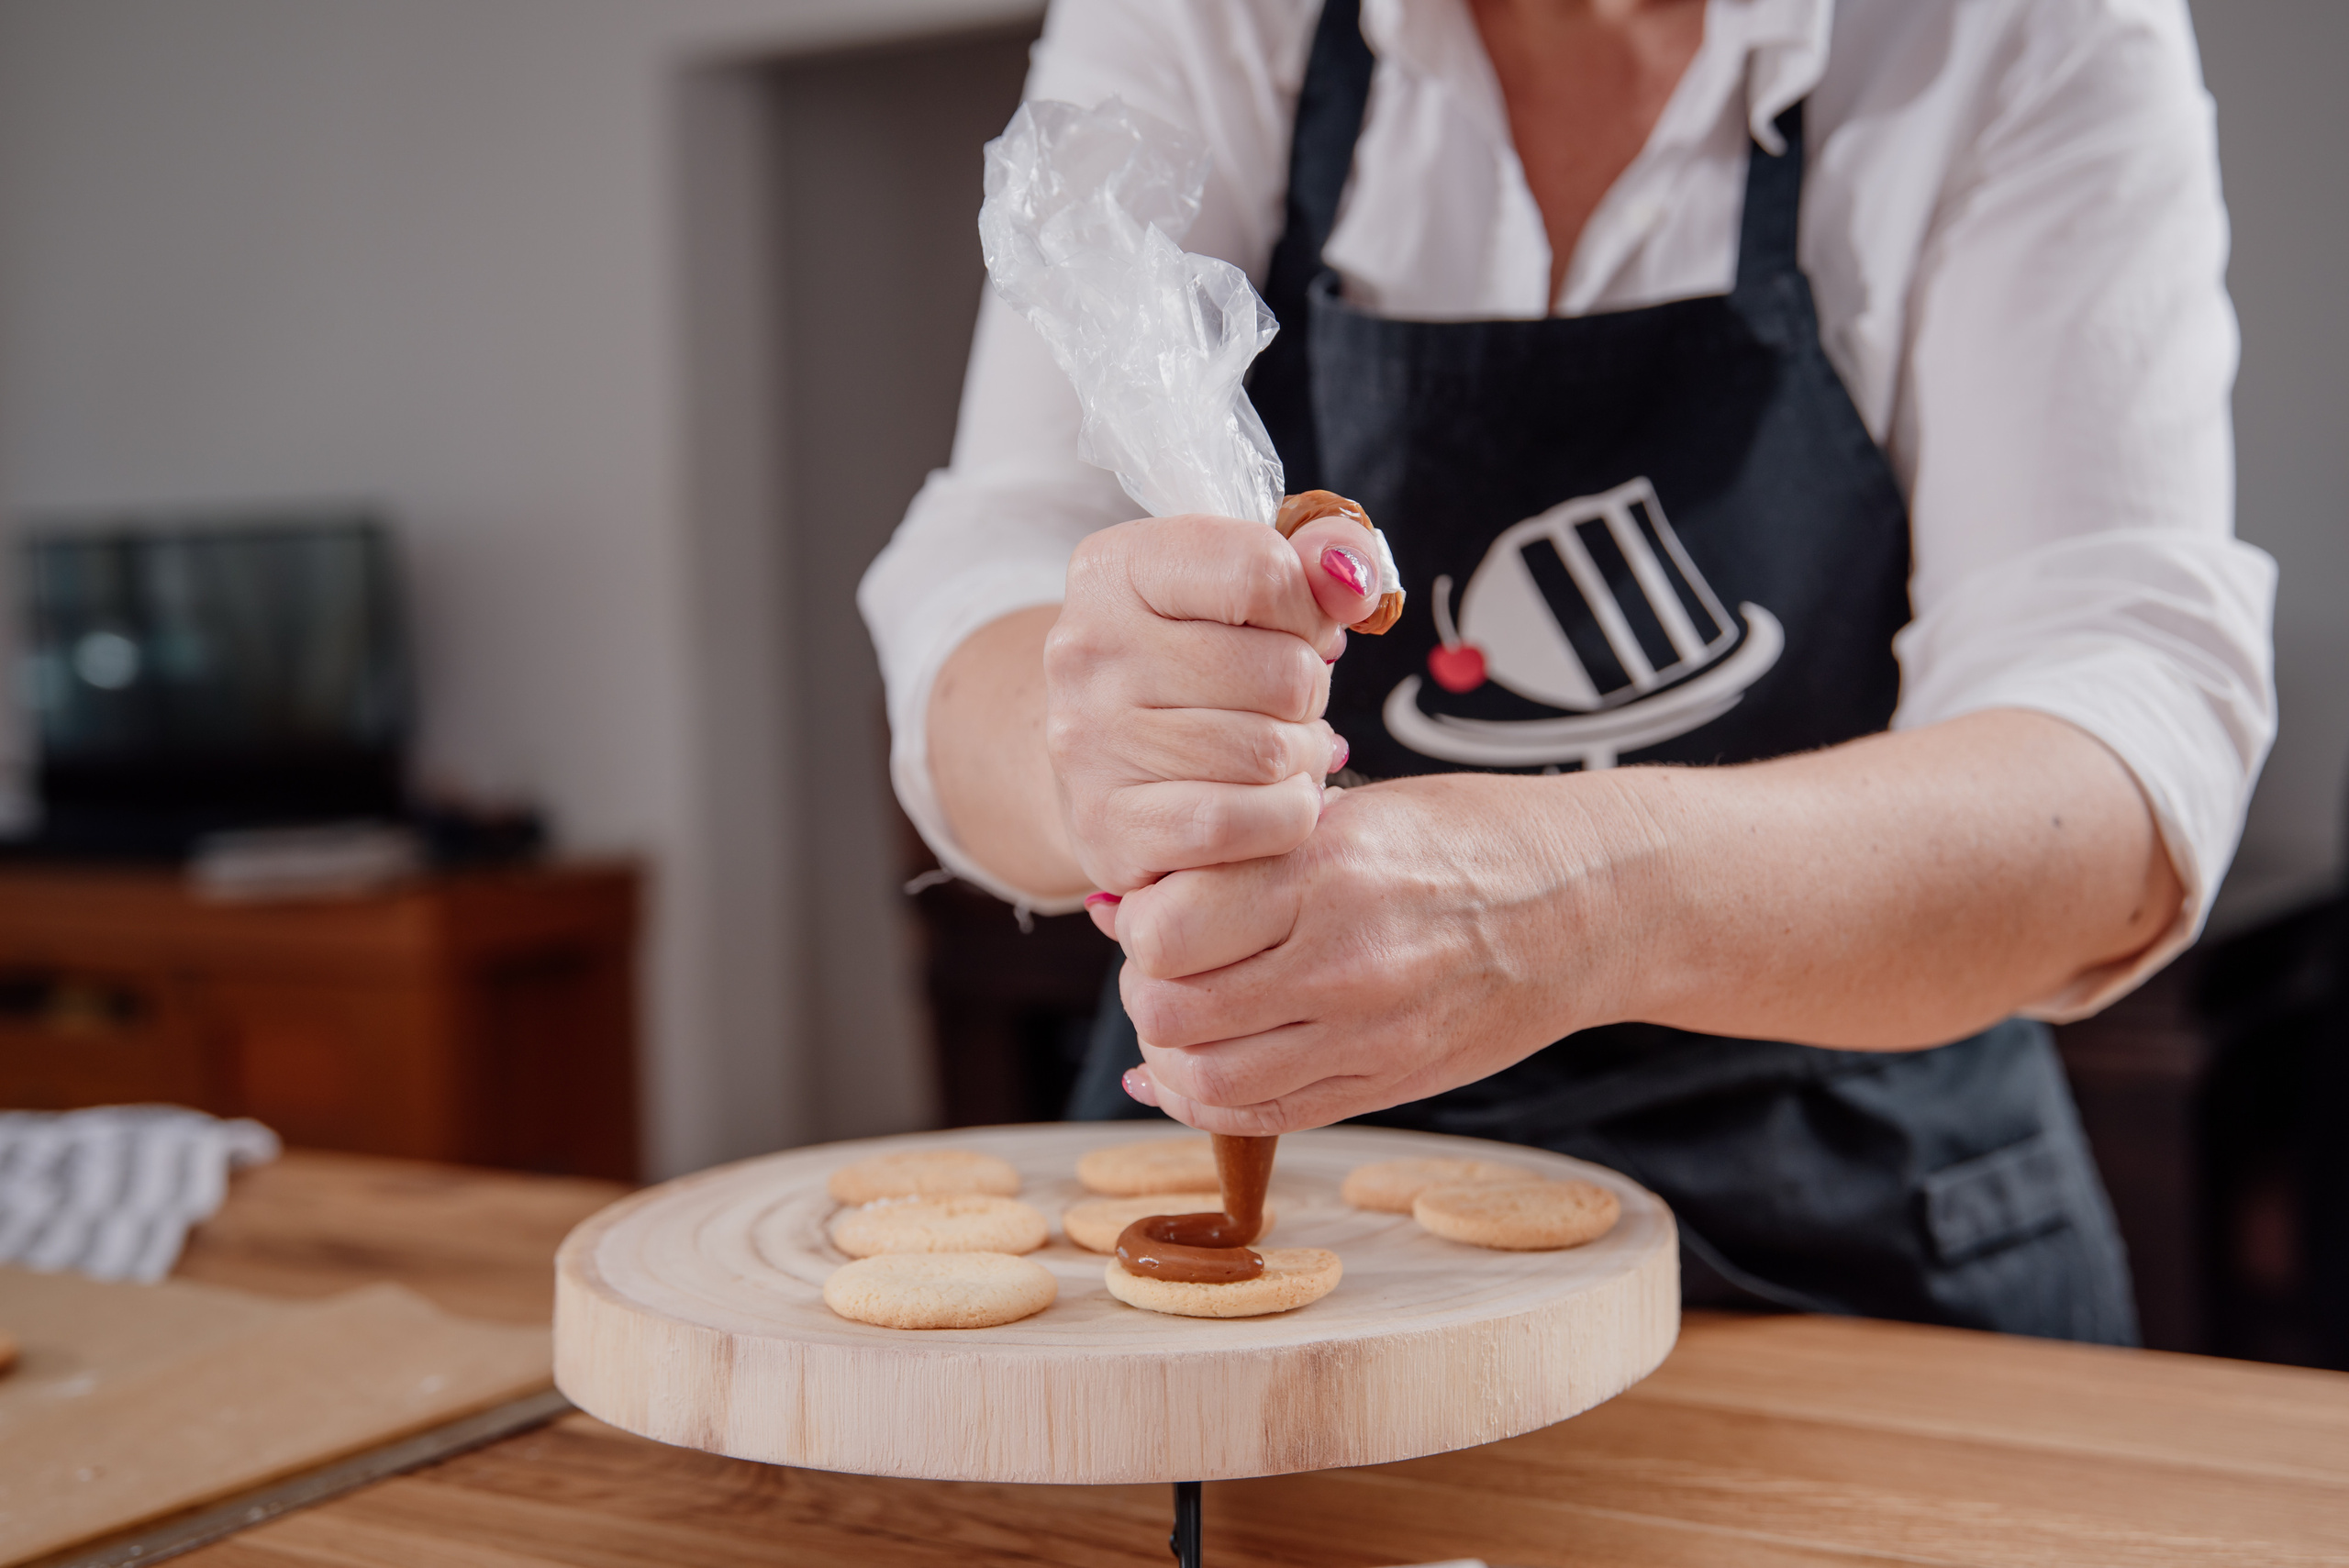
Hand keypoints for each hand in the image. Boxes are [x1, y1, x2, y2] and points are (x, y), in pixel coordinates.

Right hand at [1046, 512, 1386, 893]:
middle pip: (1284, 673)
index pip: (1262, 571)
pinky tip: (1271, 801)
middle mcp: (1087, 649)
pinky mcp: (1108, 827)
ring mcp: (1089, 743)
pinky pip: (1241, 823)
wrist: (1097, 761)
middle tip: (1287, 704)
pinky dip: (1285, 818)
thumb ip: (1311, 557)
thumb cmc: (1185, 665)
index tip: (1298, 630)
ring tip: (1280, 752)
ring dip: (1304, 759)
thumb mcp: (1236, 587)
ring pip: (1271, 753)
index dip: (1310, 610)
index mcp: (1117, 568)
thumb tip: (1354, 581)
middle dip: (1311, 695)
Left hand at [1100, 773, 1651, 1132]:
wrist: (1589, 904)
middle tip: (1163, 964)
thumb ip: (1242, 860)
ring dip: (1172, 1052)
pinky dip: (1209, 1101)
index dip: (1141, 920)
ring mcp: (1367, 1034)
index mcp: (1326, 871)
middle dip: (1144, 988)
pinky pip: (1263, 1118)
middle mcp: (1342, 959)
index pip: (1168, 927)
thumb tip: (1120, 902)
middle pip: (1172, 1008)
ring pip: (1207, 1078)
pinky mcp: (1386, 1083)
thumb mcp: (1350, 814)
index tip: (1156, 903)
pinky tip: (1198, 1072)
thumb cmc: (1465, 839)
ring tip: (1186, 1015)